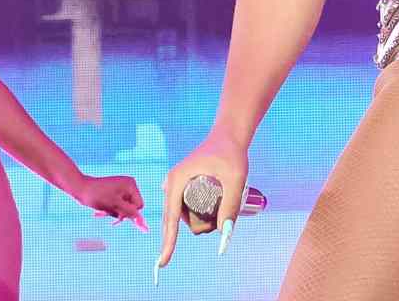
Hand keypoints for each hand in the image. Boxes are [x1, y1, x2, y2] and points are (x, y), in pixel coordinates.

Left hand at [74, 173, 147, 230]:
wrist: (80, 188)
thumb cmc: (97, 196)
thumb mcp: (114, 205)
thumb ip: (129, 212)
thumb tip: (142, 222)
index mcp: (131, 185)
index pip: (139, 206)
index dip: (129, 213)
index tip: (116, 219)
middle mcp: (129, 185)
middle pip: (131, 207)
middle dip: (119, 213)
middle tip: (105, 214)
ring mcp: (122, 188)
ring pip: (123, 207)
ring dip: (112, 213)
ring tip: (99, 212)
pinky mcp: (115, 192)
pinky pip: (117, 205)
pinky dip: (109, 210)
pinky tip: (98, 212)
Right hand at [156, 131, 247, 276]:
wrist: (230, 134)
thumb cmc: (232, 153)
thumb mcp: (236, 178)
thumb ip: (231, 204)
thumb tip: (224, 234)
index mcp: (177, 180)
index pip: (170, 218)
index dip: (168, 241)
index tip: (163, 263)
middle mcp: (172, 183)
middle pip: (176, 219)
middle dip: (196, 227)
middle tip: (220, 221)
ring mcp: (176, 184)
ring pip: (181, 215)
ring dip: (197, 221)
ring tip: (221, 210)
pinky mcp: (182, 185)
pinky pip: (184, 207)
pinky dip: (196, 213)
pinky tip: (211, 208)